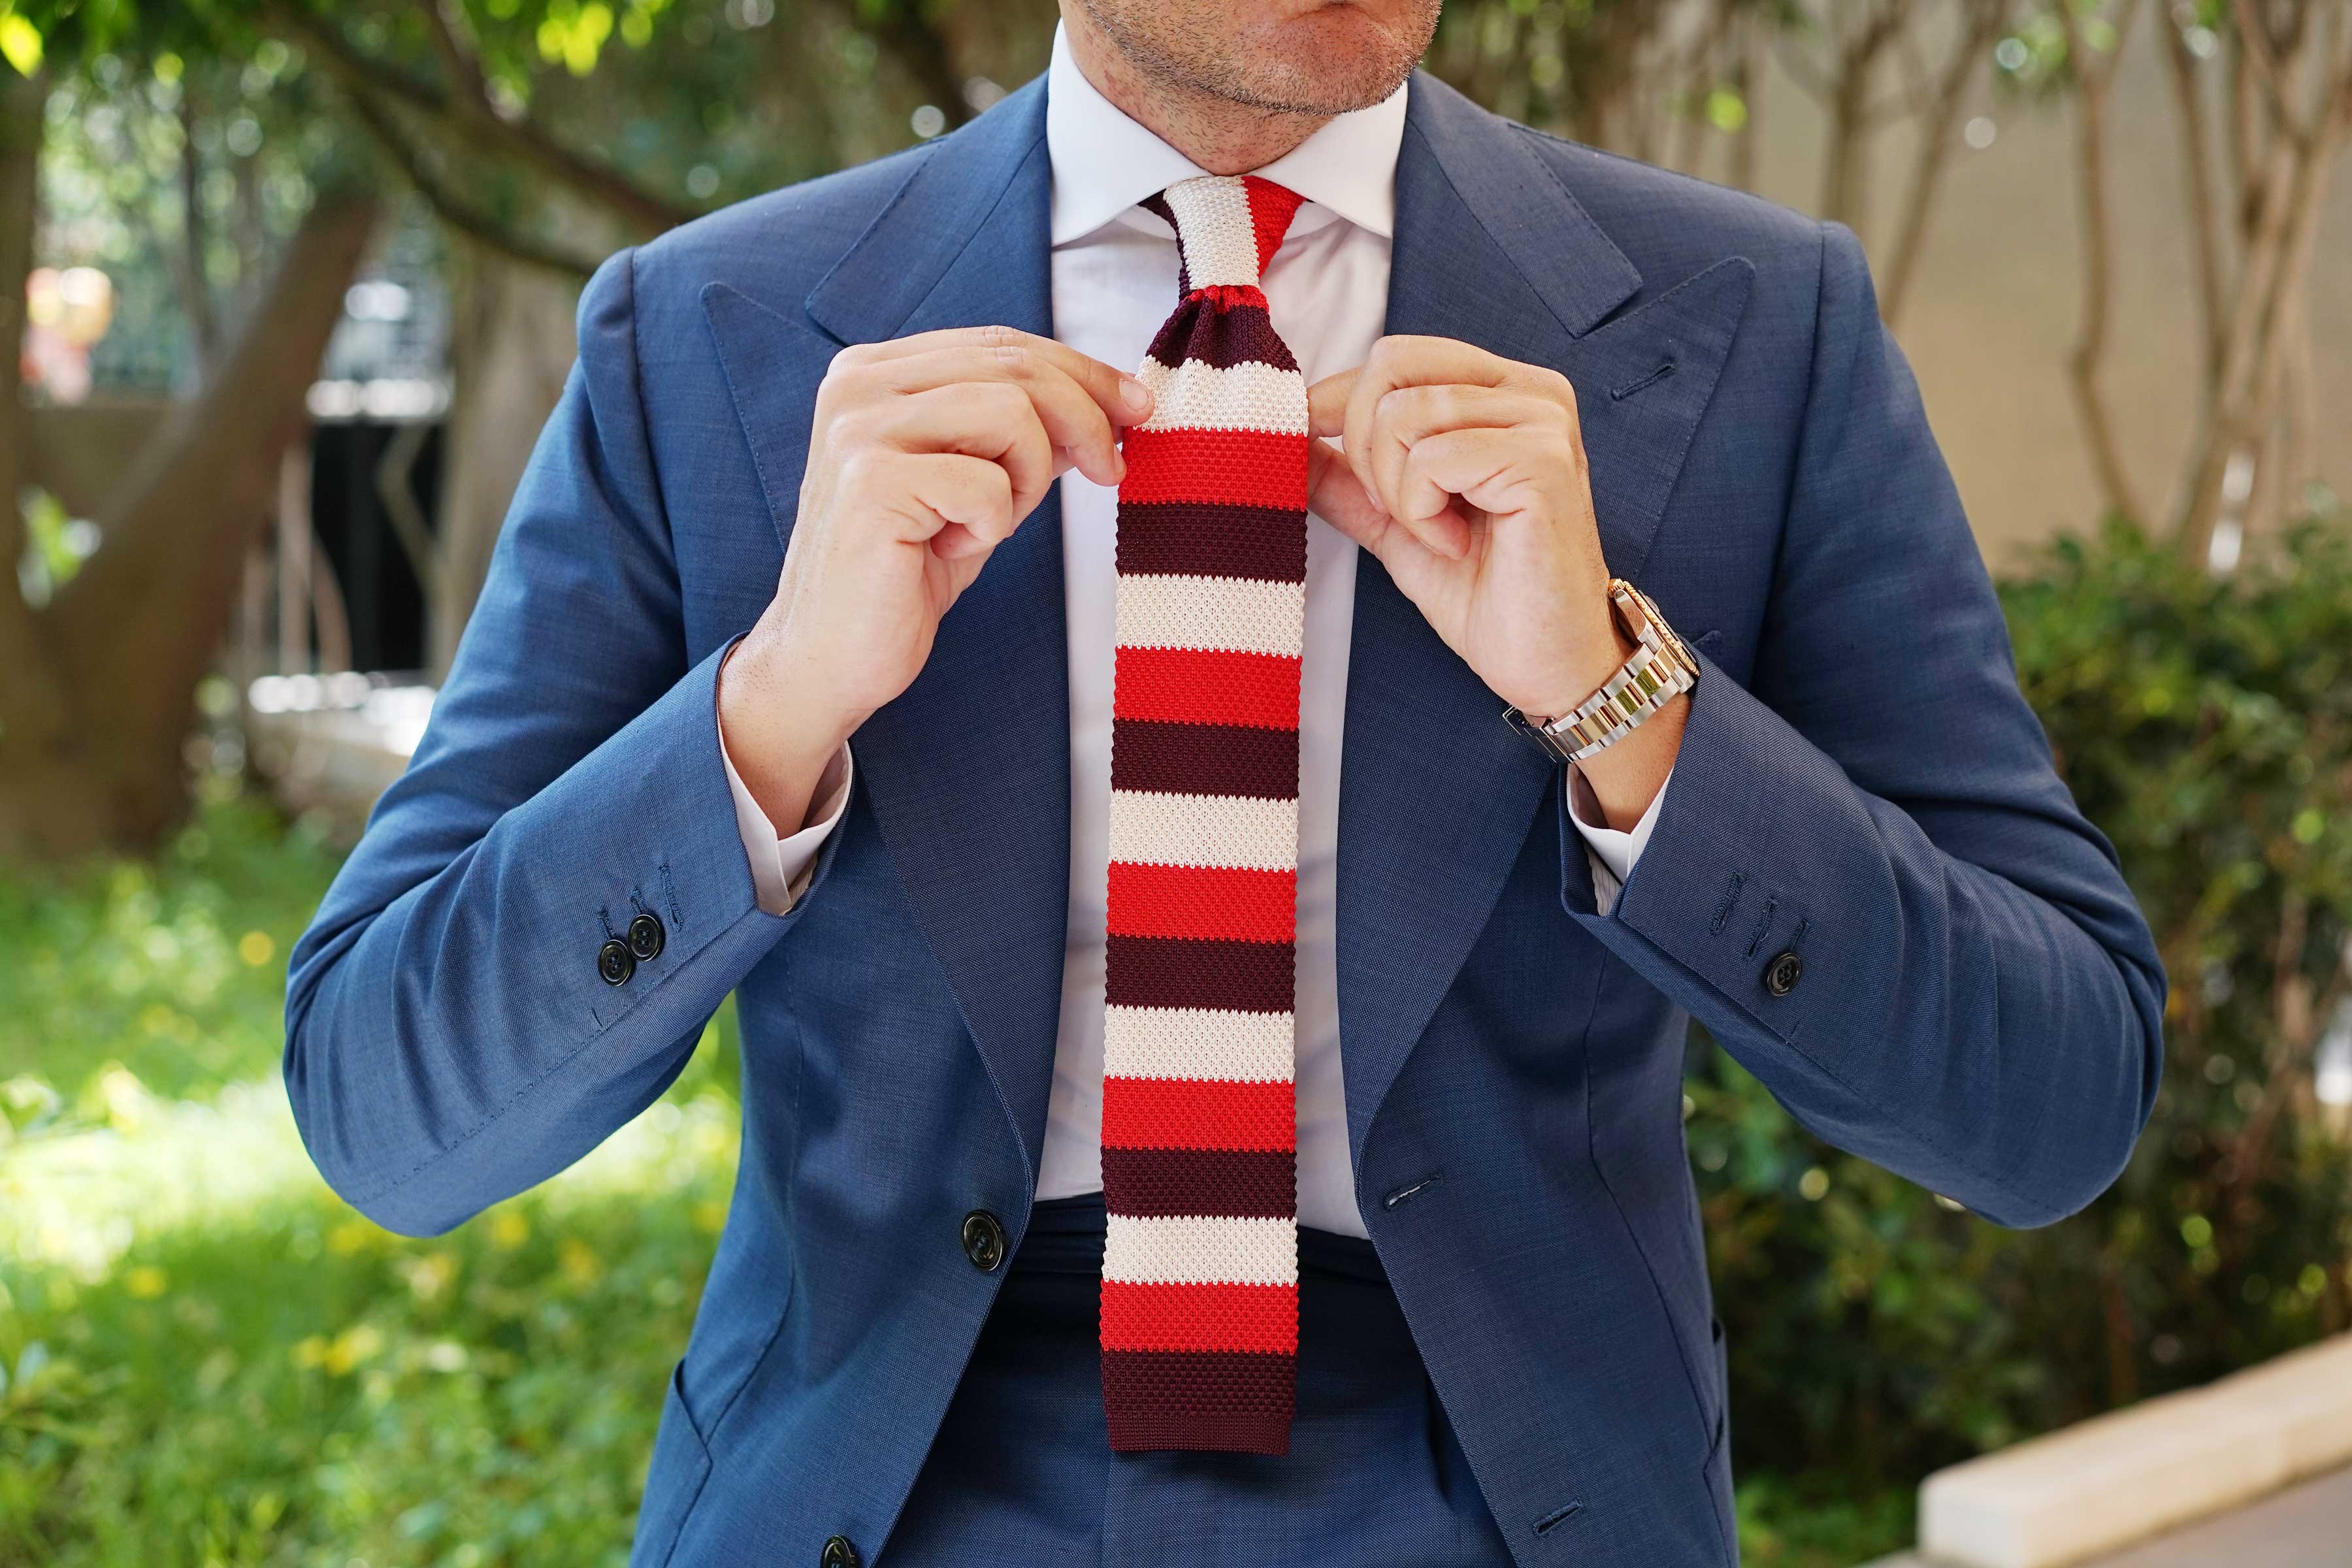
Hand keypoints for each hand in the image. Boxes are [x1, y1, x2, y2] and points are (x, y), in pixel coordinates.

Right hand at [721, 326, 1154, 831]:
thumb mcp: (976, 484)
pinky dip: (991, 524)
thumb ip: (1021, 432)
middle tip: (1110, 469)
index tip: (1135, 408)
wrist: (831, 657)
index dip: (1081, 371)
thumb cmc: (904, 574)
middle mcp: (857, 384)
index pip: (1001, 343)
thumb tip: (1111, 400)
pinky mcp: (870, 482)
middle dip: (1086, 416)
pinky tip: (949, 547)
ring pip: (1010, 413)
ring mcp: (858, 429)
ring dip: (1027, 479)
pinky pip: (986, 483)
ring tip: (991, 522)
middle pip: (1014, 365)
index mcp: (875, 370)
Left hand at [1305, 335, 1683, 826]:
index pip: (1395, 355)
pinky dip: (1422, 513)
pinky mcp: (1543, 461)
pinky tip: (1457, 545)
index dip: (1339, 404)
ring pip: (1403, 414)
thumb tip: (1285, 436)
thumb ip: (1349, 477)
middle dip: (1363, 447)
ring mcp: (1543, 421)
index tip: (1321, 456)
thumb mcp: (1397, 524)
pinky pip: (1432, 460)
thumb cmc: (1488, 595)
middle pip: (1390, 366)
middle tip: (1397, 513)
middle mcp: (1531, 391)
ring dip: (1395, 491)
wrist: (1550, 663)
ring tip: (1437, 534)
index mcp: (1502, 391)